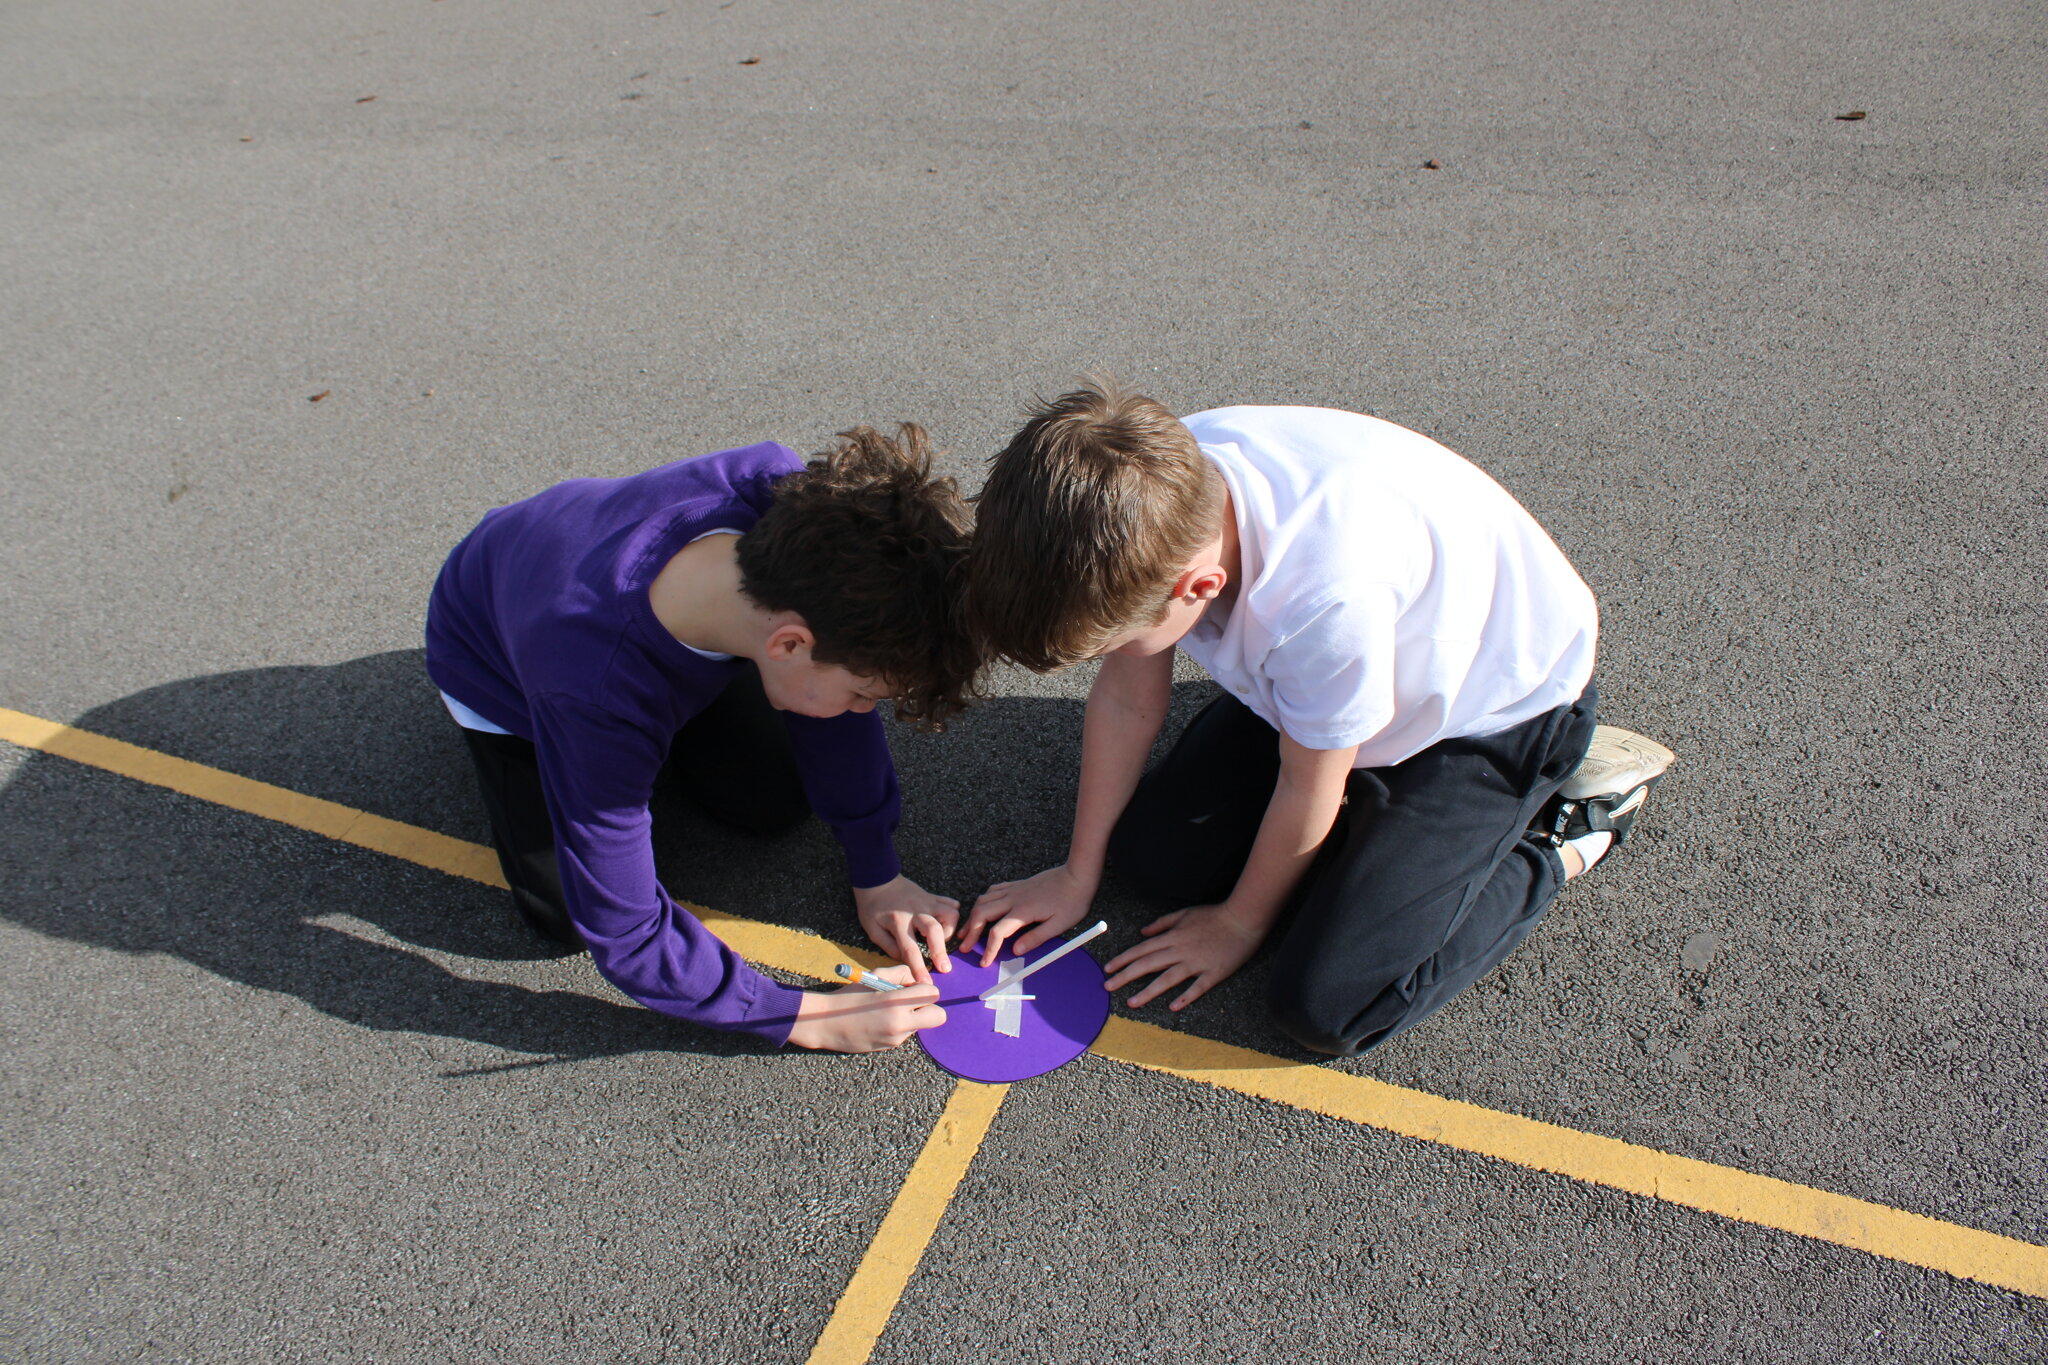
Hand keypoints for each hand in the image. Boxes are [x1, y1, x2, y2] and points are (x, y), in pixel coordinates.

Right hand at [787, 968, 945, 1051]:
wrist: (825, 1022)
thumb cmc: (850, 995)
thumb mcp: (875, 976)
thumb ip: (901, 973)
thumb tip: (920, 980)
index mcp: (896, 1000)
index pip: (932, 993)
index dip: (926, 989)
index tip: (915, 988)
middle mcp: (900, 1021)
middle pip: (938, 1016)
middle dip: (931, 1008)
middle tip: (914, 1002)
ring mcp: (897, 1036)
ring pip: (922, 1026)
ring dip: (913, 1018)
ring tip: (889, 1010)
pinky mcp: (891, 1046)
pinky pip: (906, 1034)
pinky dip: (900, 1026)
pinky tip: (881, 1021)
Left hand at [854, 874, 959, 983]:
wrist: (877, 878)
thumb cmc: (872, 907)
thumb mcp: (872, 930)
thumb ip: (889, 947)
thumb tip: (905, 960)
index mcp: (898, 922)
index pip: (910, 949)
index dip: (919, 968)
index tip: (926, 983)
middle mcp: (916, 912)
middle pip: (935, 930)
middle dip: (941, 951)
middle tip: (945, 968)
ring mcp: (927, 902)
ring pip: (950, 913)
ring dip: (951, 929)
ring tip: (943, 939)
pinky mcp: (932, 896)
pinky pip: (951, 903)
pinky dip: (953, 914)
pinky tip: (947, 923)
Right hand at [958, 863, 1096, 965]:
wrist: (1077, 875)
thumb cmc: (1072, 901)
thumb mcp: (1059, 924)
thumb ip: (1036, 938)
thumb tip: (1016, 950)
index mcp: (1023, 911)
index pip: (997, 932)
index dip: (988, 949)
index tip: (984, 961)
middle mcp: (1014, 898)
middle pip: (982, 913)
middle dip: (970, 931)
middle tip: (964, 946)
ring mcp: (1014, 890)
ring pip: (983, 900)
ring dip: (972, 916)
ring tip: (966, 930)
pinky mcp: (1018, 885)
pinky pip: (993, 890)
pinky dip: (983, 900)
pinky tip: (982, 908)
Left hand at [1103, 904, 1262, 1011]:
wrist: (1242, 919)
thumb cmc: (1213, 915)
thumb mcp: (1184, 913)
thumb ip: (1162, 923)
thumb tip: (1143, 932)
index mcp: (1173, 936)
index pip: (1142, 949)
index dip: (1123, 959)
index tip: (1108, 968)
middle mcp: (1180, 950)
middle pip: (1148, 964)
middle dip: (1126, 976)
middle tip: (1108, 987)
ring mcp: (1197, 962)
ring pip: (1168, 979)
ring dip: (1148, 991)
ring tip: (1132, 1002)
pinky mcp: (1213, 973)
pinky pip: (1197, 987)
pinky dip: (1185, 997)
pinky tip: (1172, 1007)